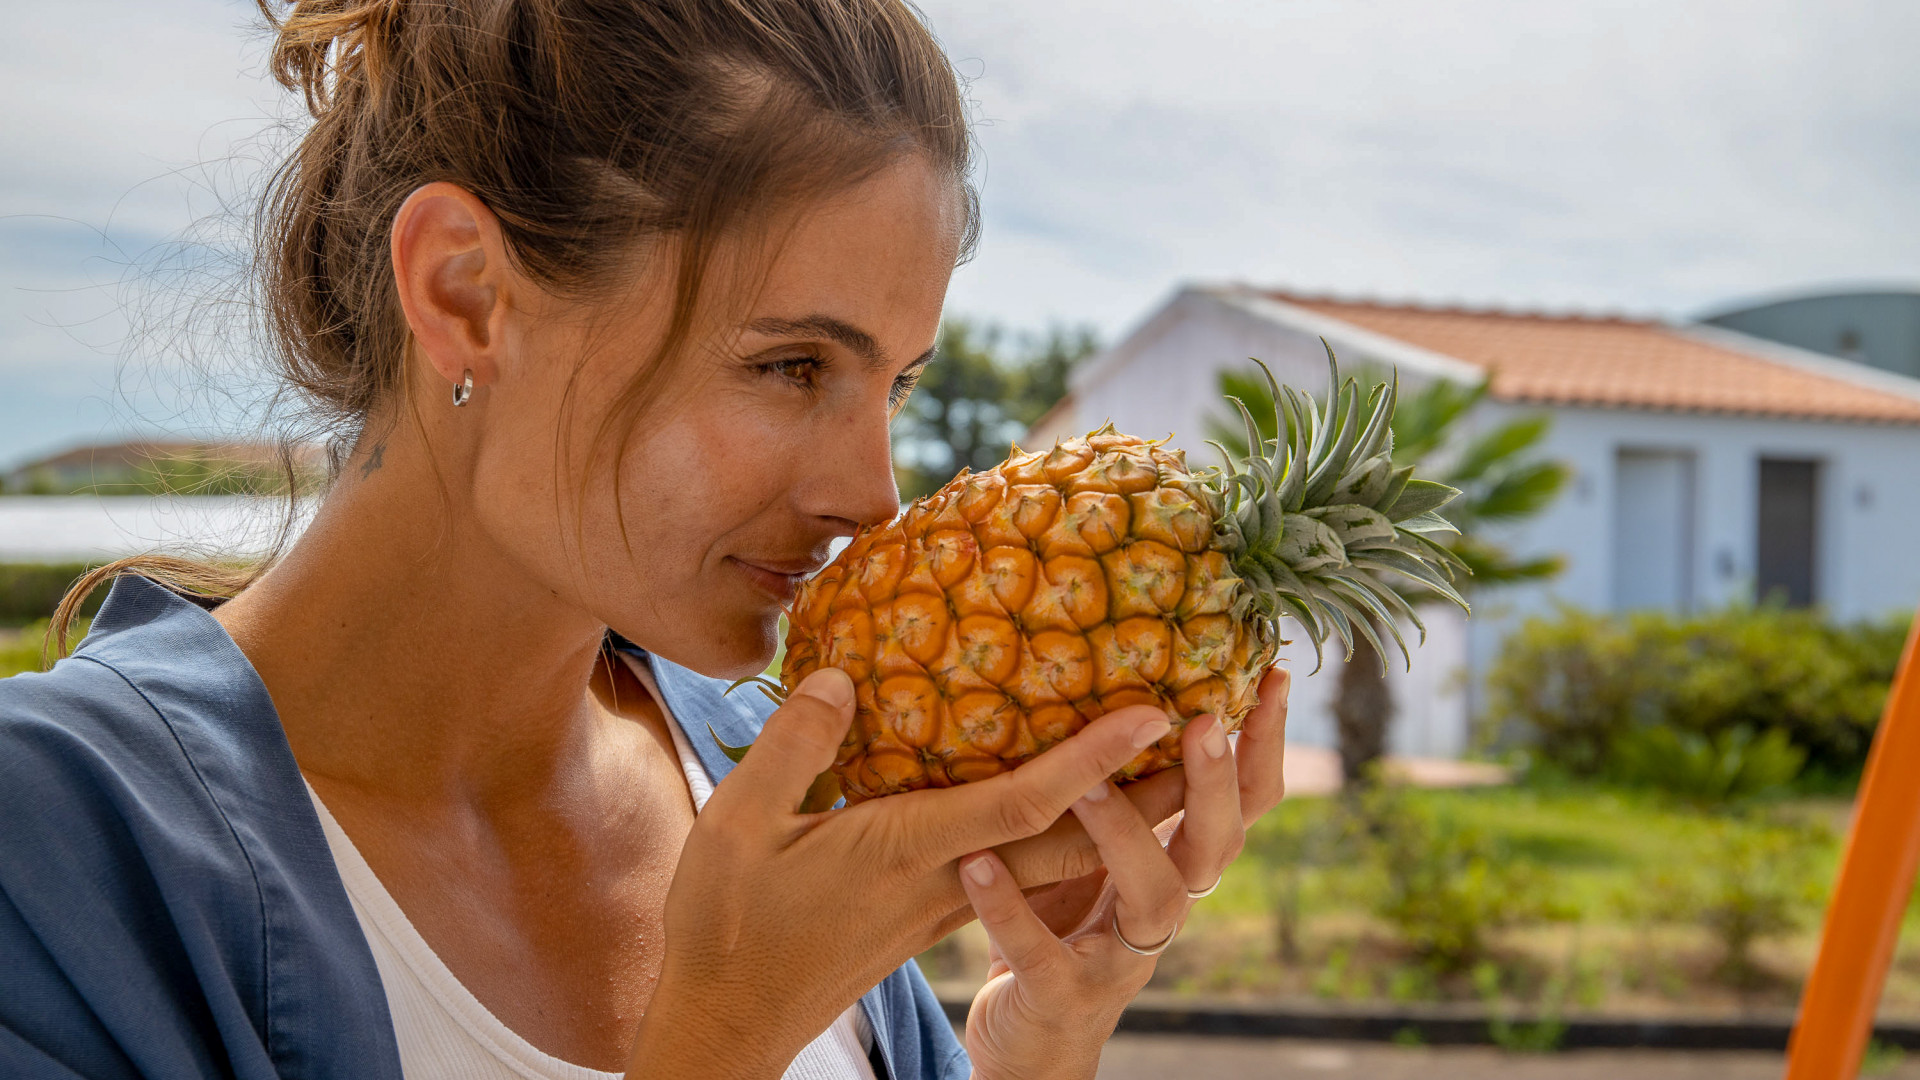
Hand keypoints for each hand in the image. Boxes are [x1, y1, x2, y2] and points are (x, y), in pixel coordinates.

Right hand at [625, 668, 1178, 1078]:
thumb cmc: (726, 926)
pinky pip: (1019, 865)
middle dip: (1147, 793)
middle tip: (1210, 733)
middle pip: (1072, 841)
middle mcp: (945, 881)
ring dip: (1118, 813)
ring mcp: (943, 902)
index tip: (1154, 712)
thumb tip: (840, 676)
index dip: (1093, 760)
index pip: (1024, 805)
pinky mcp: (930, 910)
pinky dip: (1064, 828)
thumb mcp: (737, 825)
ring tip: (1169, 755)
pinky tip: (1069, 796)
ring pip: (1055, 858)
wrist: (727, 1019)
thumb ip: (793, 746)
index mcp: (908, 854)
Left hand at [953, 667, 1290, 1079]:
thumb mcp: (1081, 857)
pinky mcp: (1062, 997)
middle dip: (1216, 784)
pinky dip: (1007, 909)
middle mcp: (1162, 913)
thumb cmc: (1055, 929)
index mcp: (1174, 869)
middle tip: (1204, 721)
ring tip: (1086, 785)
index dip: (1264, 745)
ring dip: (1125, 837)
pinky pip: (1040, 954)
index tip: (1274, 673)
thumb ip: (1099, 791)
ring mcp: (1119, 960)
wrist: (1027, 1046)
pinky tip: (975, 866)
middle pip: (1217, 847)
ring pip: (1154, 901)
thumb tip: (1090, 682)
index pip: (1242, 804)